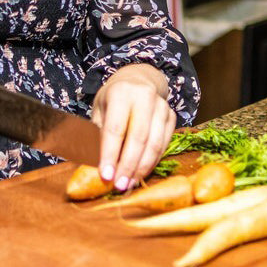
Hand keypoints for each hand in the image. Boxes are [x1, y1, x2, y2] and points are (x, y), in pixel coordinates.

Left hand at [90, 63, 174, 190]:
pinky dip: (153, 161)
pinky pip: (164, 144)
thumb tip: (95, 167)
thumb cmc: (113, 99)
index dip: (110, 154)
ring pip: (154, 143)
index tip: (106, 176)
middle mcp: (144, 96)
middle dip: (128, 165)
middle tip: (119, 185)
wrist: (138, 81)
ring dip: (142, 167)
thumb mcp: (99, 111)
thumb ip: (98, 136)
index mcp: (121, 92)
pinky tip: (141, 172)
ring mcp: (161, 105)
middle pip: (138, 137)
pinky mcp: (171, 116)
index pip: (115, 128)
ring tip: (130, 183)